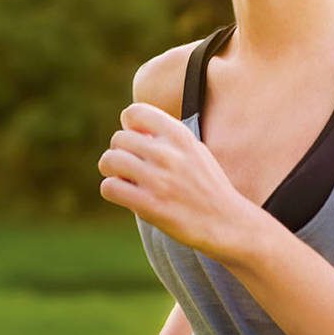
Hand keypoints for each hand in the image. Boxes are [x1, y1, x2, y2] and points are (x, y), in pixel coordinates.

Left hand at [99, 102, 258, 263]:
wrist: (225, 222)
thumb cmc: (206, 185)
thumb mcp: (194, 150)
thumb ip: (166, 136)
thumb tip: (129, 127)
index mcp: (180, 136)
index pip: (134, 112)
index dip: (129, 126)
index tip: (137, 140)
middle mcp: (168, 154)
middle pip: (118, 138)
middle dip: (120, 151)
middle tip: (132, 166)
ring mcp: (158, 180)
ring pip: (108, 160)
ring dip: (112, 170)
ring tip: (125, 178)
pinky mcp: (149, 205)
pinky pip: (109, 187)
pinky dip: (112, 190)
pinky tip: (126, 194)